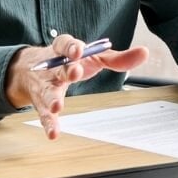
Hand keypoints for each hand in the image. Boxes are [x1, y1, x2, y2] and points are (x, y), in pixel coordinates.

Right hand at [6, 34, 147, 139]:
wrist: (33, 68)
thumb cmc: (71, 61)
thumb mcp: (93, 57)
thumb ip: (117, 58)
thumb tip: (143, 53)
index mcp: (64, 50)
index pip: (65, 44)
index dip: (71, 47)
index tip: (78, 50)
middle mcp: (52, 67)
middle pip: (59, 68)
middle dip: (67, 70)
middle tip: (74, 73)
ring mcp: (46, 85)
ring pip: (48, 91)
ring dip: (52, 98)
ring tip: (57, 106)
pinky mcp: (42, 104)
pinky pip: (44, 115)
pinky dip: (49, 124)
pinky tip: (53, 134)